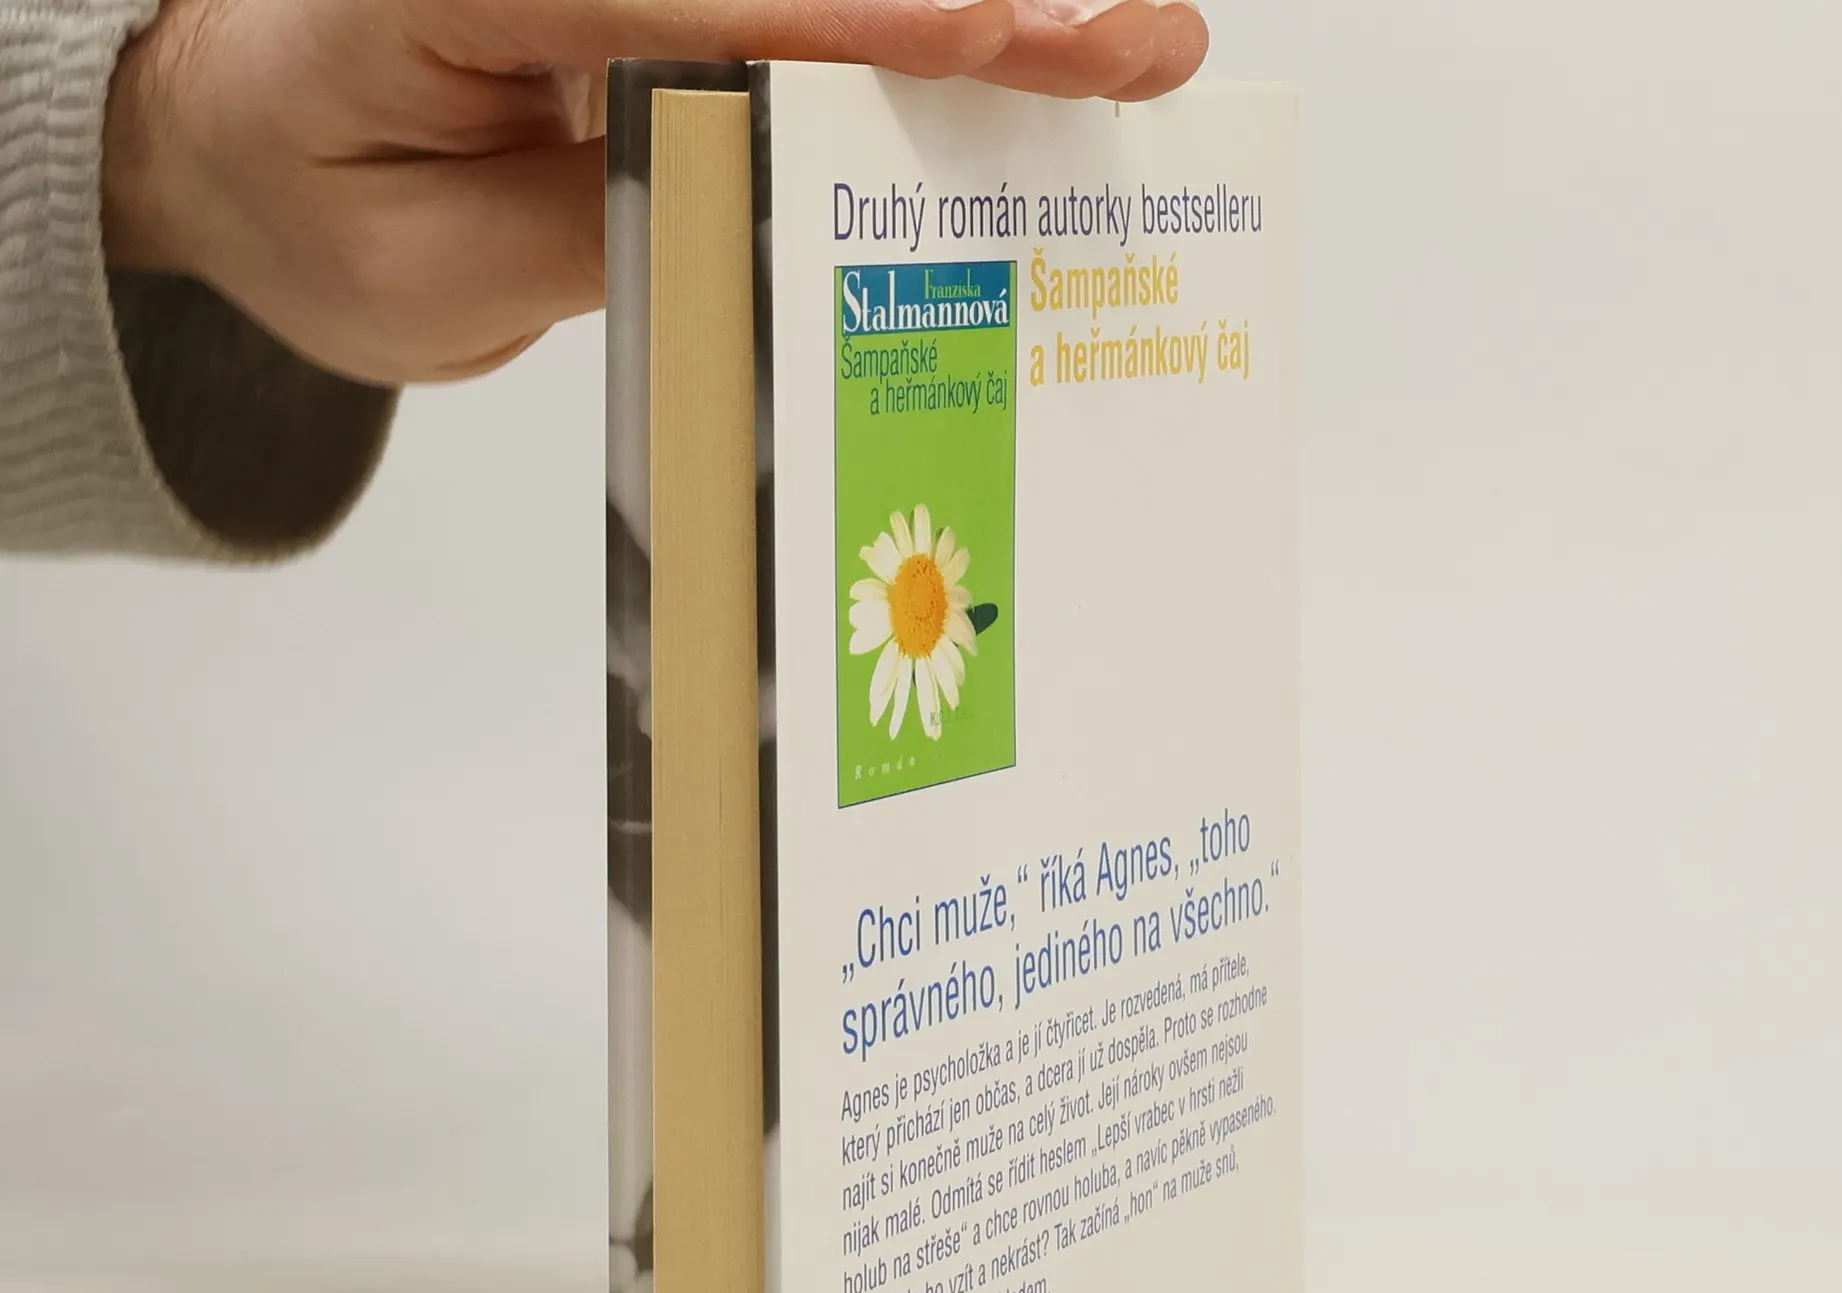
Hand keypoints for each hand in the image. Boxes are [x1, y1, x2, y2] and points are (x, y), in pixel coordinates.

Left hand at [102, 0, 1209, 387]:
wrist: (258, 132)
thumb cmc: (322, 191)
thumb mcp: (427, 268)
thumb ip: (594, 235)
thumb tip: (765, 210)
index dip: (854, 11)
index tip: (992, 27)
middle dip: (983, 2)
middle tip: (1135, 41)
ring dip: (993, 9)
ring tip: (1134, 46)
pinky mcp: (679, 4)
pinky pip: (816, 18)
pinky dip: (932, 39)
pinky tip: (1043, 59)